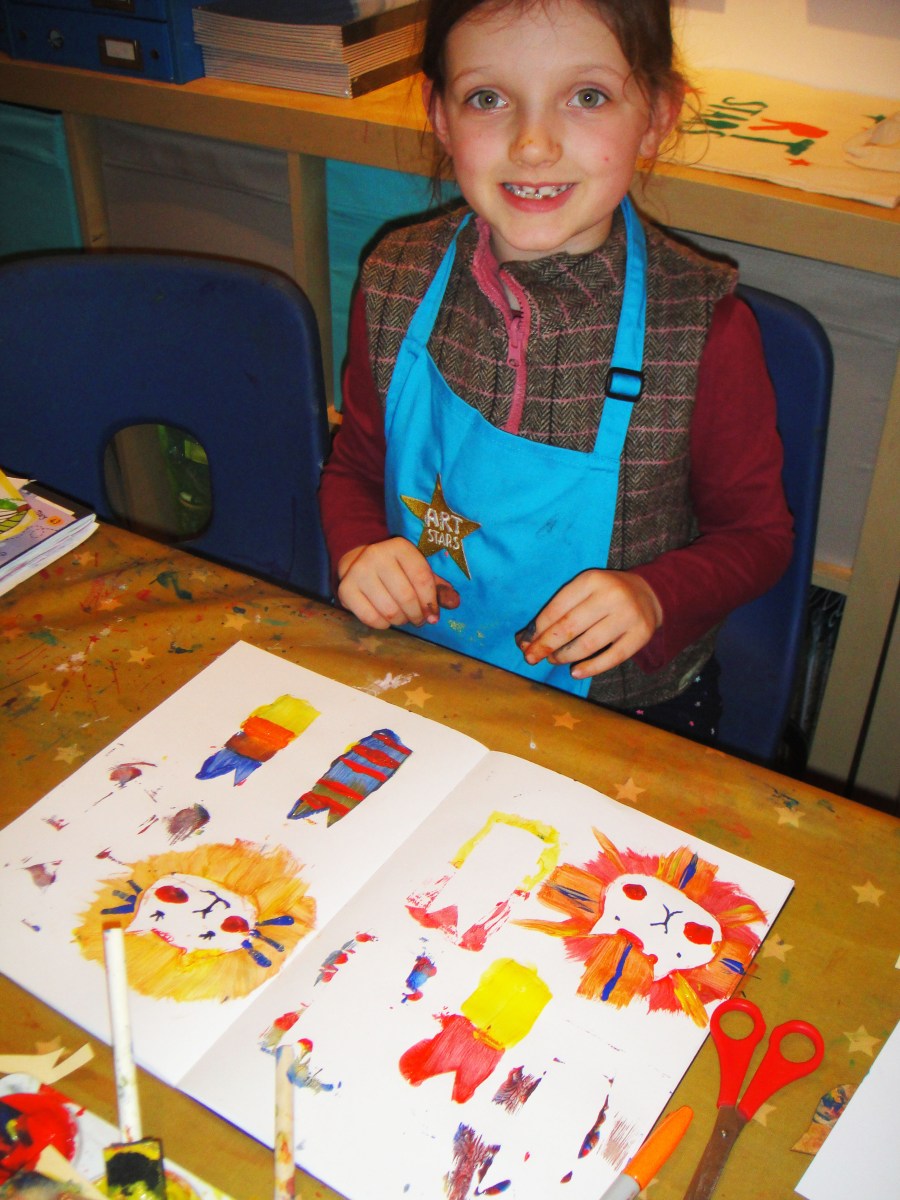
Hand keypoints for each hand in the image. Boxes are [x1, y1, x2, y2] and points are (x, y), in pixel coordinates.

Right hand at [337, 538, 459, 629]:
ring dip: (401, 620)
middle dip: (417, 614)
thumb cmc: (396, 571)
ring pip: (389, 610)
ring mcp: (359, 572)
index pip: (422, 578)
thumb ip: (439, 588)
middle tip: (419, 619)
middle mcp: (377, 555)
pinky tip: (386, 619)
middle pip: (406, 596)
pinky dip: (383, 624)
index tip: (433, 615)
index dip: (431, 601)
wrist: (357, 563)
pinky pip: (370, 618)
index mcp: (399, 547)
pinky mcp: (346, 589)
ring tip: (403, 618)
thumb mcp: (418, 572)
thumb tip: (454, 603)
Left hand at [517, 569, 662, 678]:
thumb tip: (525, 639)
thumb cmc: (605, 595)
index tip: (524, 643)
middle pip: (570, 626)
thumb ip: (558, 611)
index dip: (538, 628)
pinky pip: (612, 658)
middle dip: (546, 645)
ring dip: (565, 656)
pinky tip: (575, 672)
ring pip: (589, 644)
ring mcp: (628, 616)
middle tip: (531, 657)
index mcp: (592, 580)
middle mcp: (611, 596)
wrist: (650, 594)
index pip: (558, 608)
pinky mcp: (641, 635)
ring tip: (553, 660)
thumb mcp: (584, 590)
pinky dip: (591, 668)